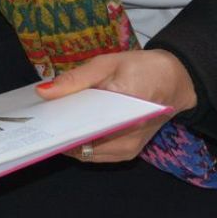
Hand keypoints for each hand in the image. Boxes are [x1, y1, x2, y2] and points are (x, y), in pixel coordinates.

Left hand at [35, 49, 195, 162]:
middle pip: (82, 145)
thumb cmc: (142, 68)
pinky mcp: (129, 152)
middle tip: (42, 119)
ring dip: (70, 139)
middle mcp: (128, 139)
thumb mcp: (107, 64)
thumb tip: (43, 92)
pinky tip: (71, 127)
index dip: (58, 127)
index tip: (39, 119)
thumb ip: (76, 79)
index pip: (83, 129)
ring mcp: (129, 149)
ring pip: (88, 153)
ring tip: (53, 121)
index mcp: (124, 113)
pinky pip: (97, 153)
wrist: (176, 80)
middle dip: (60, 133)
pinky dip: (83, 142)